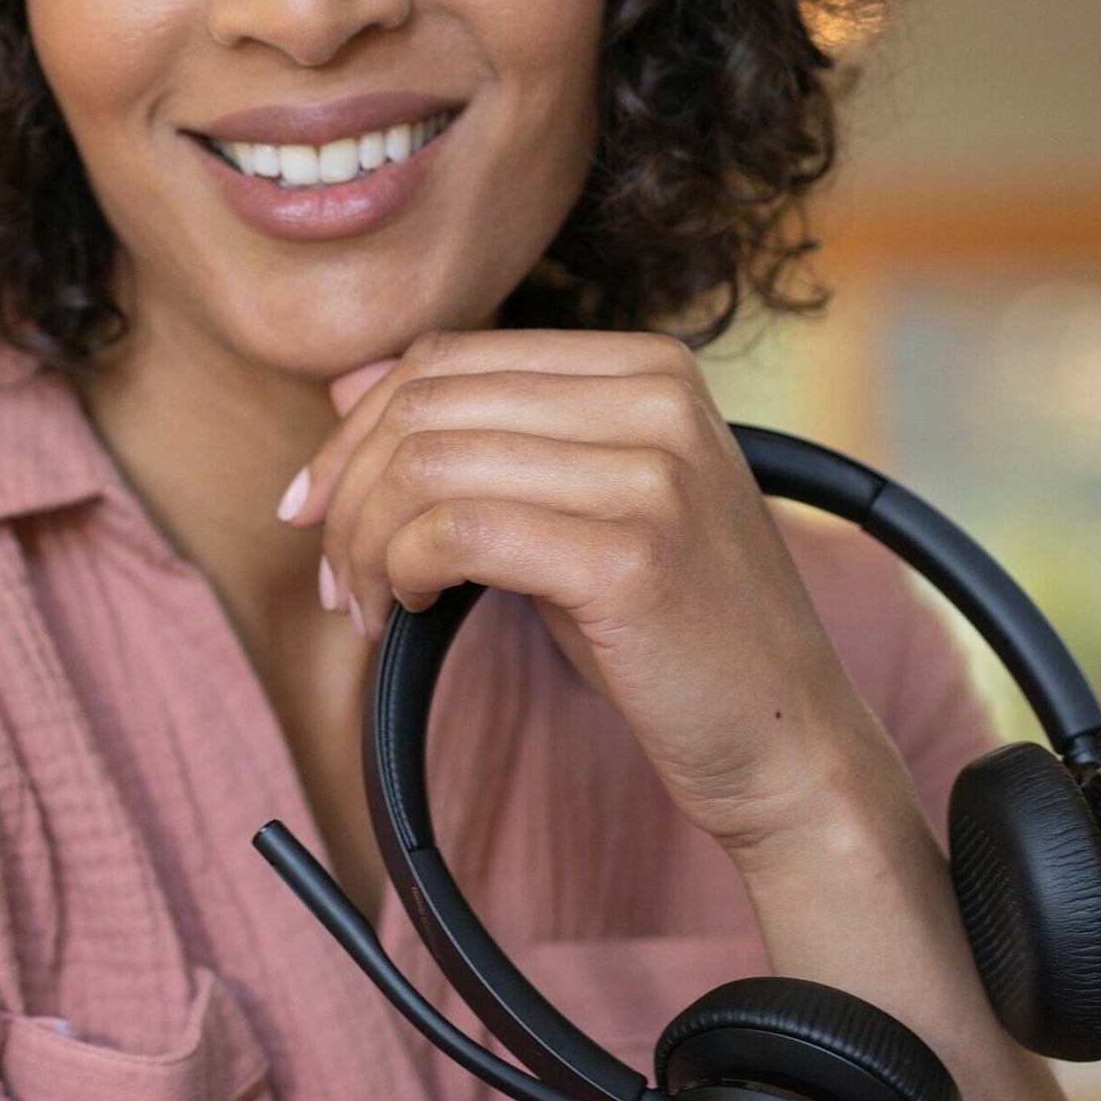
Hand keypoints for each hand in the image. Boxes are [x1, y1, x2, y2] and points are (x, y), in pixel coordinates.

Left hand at [281, 327, 907, 862]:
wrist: (789, 743)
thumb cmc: (670, 629)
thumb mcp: (576, 507)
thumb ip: (482, 438)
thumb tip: (349, 383)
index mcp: (649, 365)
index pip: (449, 357)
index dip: (356, 428)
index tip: (312, 505)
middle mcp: (657, 396)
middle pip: (426, 405)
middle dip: (345, 490)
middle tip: (330, 575)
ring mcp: (652, 471)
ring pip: (426, 464)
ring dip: (362, 542)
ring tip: (362, 606)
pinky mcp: (633, 554)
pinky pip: (455, 532)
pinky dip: (399, 571)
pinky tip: (406, 612)